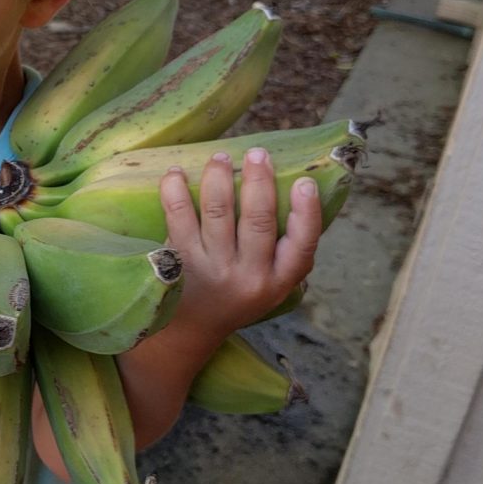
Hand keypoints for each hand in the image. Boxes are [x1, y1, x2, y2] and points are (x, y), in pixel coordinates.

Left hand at [158, 147, 321, 337]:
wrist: (190, 329)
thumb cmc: (236, 295)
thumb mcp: (270, 285)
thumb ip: (284, 252)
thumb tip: (301, 195)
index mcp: (278, 281)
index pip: (302, 247)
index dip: (307, 213)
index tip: (304, 183)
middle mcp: (247, 277)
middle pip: (258, 221)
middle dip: (259, 181)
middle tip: (257, 154)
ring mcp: (212, 270)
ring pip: (218, 213)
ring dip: (219, 178)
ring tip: (220, 157)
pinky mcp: (179, 262)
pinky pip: (178, 218)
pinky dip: (176, 191)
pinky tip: (176, 173)